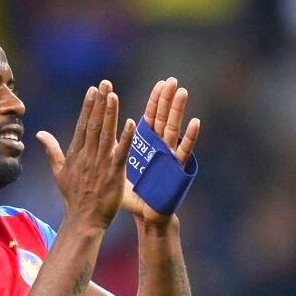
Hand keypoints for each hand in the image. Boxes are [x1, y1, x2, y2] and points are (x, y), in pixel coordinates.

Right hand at [37, 80, 136, 229]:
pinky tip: (130, 122)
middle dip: (100, 103)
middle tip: (106, 83)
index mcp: (75, 155)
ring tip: (113, 95)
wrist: (84, 220)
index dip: (88, 106)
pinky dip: (125, 138)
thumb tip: (40, 133)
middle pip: (94, 125)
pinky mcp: (114, 175)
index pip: (83, 125)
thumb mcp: (59, 172)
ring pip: (106, 135)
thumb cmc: (73, 197)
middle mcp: (87, 157)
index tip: (93, 89)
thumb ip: (51, 150)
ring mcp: (100, 165)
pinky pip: (121, 153)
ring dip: (110, 114)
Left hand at [122, 77, 200, 224]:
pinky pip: (183, 152)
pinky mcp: (176, 170)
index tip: (160, 83)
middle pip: (163, 119)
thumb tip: (100, 144)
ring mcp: (169, 157)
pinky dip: (190, 137)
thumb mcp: (119, 171)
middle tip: (172, 80)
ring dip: (178, 111)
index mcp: (146, 146)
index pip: (151, 118)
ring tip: (183, 92)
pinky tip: (195, 122)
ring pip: (174, 130)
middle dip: (167, 100)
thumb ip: (112, 155)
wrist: (147, 215)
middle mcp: (160, 148)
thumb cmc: (135, 196)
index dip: (155, 101)